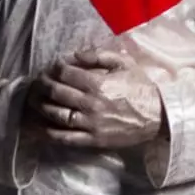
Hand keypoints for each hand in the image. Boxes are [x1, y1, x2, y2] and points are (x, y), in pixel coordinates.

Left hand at [29, 50, 163, 148]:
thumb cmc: (141, 88)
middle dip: (42, 84)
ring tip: (35, 99)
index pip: (65, 73)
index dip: (53, 68)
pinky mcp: (91, 139)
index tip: (52, 67)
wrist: (159, 116)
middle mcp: (90, 104)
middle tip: (38, 81)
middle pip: (55, 92)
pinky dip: (47, 131)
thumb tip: (75, 55)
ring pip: (54, 114)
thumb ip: (99, 55)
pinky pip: (62, 137)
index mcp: (98, 84)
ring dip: (39, 105)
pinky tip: (39, 125)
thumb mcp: (125, 64)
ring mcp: (89, 123)